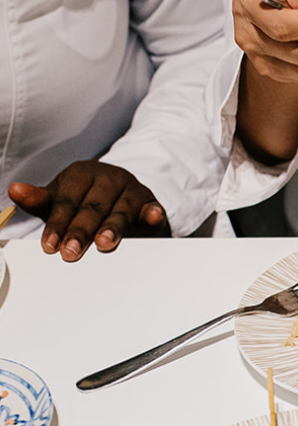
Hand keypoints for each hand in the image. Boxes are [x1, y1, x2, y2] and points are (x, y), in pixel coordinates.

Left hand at [9, 162, 168, 261]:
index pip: (67, 199)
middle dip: (81, 231)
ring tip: (104, 244)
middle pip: (93, 206)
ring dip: (113, 228)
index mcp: (82, 173)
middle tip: (71, 252)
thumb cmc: (89, 200)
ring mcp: (132, 189)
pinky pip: (152, 209)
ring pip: (121, 211)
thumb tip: (16, 191)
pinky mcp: (151, 202)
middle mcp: (109, 177)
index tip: (50, 245)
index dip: (57, 223)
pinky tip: (153, 217)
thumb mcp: (63, 199)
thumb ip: (41, 200)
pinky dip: (153, 214)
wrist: (123, 195)